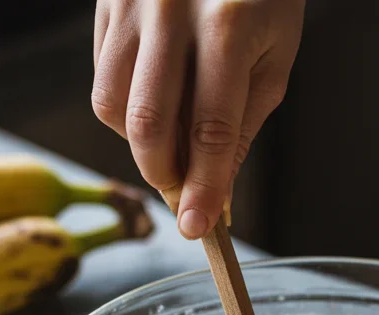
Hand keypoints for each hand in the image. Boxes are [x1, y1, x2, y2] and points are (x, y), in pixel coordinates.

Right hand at [92, 0, 304, 238]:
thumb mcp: (275, 51)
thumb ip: (244, 121)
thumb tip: (217, 188)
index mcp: (226, 27)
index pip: (210, 129)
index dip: (202, 187)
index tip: (198, 228)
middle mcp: (170, 13)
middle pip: (148, 124)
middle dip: (164, 176)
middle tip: (182, 197)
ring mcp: (130, 6)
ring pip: (112, 106)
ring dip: (140, 144)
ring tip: (172, 141)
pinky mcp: (104, 6)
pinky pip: (102, 78)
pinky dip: (125, 108)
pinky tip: (156, 100)